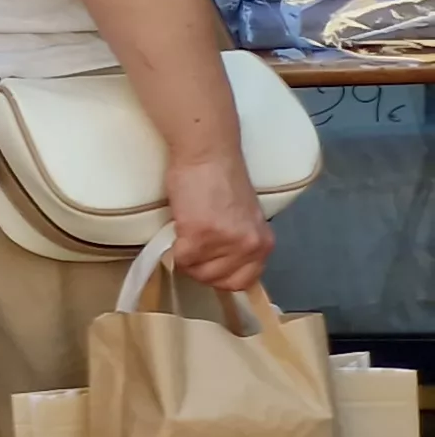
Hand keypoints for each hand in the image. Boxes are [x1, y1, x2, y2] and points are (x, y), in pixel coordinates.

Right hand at [161, 153, 273, 292]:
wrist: (207, 154)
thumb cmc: (220, 180)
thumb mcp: (242, 220)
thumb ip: (239, 244)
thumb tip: (220, 264)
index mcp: (263, 243)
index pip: (242, 282)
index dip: (219, 275)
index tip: (207, 260)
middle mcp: (250, 246)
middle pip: (217, 281)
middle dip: (200, 267)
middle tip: (193, 243)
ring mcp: (226, 242)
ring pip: (196, 271)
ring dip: (186, 256)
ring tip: (187, 231)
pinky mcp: (200, 235)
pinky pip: (180, 258)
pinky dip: (174, 246)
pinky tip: (180, 226)